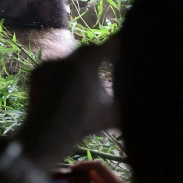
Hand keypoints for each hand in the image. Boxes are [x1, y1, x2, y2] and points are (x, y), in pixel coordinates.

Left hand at [16, 39, 117, 169]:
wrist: (46, 137)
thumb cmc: (84, 125)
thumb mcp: (114, 113)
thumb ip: (129, 98)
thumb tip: (145, 94)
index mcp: (88, 61)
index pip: (112, 45)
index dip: (123, 45)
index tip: (130, 45)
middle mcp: (67, 56)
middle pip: (90, 51)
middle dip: (102, 57)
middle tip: (111, 63)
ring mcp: (50, 62)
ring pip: (73, 59)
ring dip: (82, 67)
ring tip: (86, 84)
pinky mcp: (38, 70)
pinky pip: (56, 67)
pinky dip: (64, 75)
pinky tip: (67, 90)